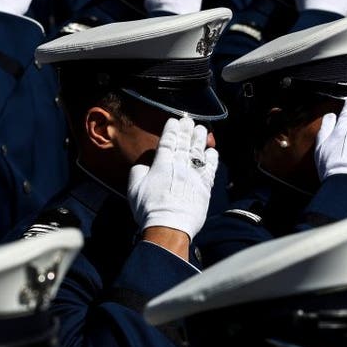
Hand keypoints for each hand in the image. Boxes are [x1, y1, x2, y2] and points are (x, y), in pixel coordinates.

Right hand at [127, 117, 217, 240]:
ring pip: (198, 152)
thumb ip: (139, 170)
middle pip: (184, 143)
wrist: (170, 226)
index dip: (171, 130)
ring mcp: (194, 175)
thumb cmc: (149, 208)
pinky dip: (212, 158)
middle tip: (189, 120)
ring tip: (201, 129)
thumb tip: (146, 161)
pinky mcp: (205, 186)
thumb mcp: (134, 188)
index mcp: (162, 164)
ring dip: (200, 139)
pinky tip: (212, 151)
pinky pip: (210, 168)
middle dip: (187, 130)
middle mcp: (180, 166)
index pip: (168, 141)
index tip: (174, 121)